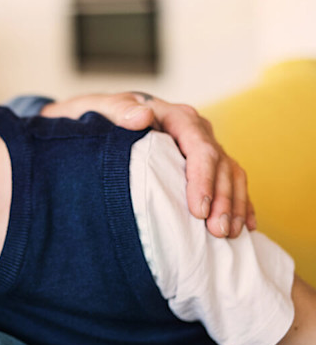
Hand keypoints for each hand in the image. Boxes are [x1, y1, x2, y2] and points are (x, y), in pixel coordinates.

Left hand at [41, 92, 253, 237]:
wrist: (98, 120)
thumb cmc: (97, 116)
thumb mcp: (100, 109)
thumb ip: (119, 110)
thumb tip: (142, 116)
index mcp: (174, 116)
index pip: (199, 146)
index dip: (202, 179)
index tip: (198, 209)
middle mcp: (195, 130)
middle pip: (220, 164)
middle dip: (223, 199)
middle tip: (217, 231)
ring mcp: (202, 147)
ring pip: (231, 175)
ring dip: (234, 205)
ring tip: (230, 235)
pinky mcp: (205, 165)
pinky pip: (232, 183)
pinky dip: (241, 204)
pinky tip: (247, 227)